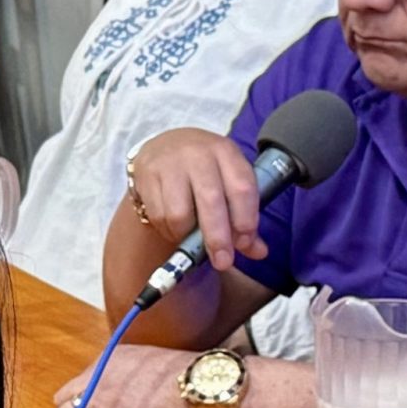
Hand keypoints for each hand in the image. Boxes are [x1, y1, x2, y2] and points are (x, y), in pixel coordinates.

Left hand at [53, 344, 197, 407]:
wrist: (205, 388)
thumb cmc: (190, 377)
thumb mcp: (150, 361)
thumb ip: (127, 374)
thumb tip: (124, 391)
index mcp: (110, 358)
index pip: (78, 382)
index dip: (86, 400)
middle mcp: (100, 376)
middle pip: (64, 401)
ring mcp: (104, 400)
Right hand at [127, 129, 266, 272]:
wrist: (166, 145)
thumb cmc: (205, 171)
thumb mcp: (229, 182)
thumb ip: (244, 217)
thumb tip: (258, 252)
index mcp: (226, 153)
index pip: (242, 188)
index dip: (246, 220)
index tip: (244, 244)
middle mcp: (199, 154)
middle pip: (211, 201)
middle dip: (218, 238)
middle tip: (223, 261)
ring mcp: (170, 163)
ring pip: (180, 214)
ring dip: (187, 236)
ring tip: (191, 235)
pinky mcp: (147, 175)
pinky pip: (159, 216)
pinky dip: (168, 231)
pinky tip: (174, 227)